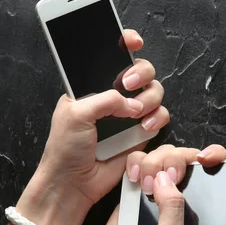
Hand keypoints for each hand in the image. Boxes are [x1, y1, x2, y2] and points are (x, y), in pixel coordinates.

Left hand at [15, 30, 168, 224]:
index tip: (133, 41)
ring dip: (149, 98)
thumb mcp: (76, 113)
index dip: (125, 43)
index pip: (112, 56)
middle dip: (141, 72)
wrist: (73, 182)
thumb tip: (131, 102)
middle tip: (128, 84)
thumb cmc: (65, 148)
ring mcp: (128, 114)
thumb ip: (105, 98)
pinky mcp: (140, 133)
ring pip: (154, 91)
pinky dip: (157, 117)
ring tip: (136, 113)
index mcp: (91, 85)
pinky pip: (159, 116)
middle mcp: (113, 96)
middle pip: (141, 70)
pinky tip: (145, 126)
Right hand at [95, 144, 225, 224]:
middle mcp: (179, 194)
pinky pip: (137, 161)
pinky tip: (134, 179)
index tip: (204, 158)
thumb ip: (174, 205)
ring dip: (152, 164)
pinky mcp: (134, 186)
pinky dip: (134, 164)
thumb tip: (165, 176)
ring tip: (145, 188)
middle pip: (184, 157)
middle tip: (162, 181)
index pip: (215, 173)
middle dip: (174, 161)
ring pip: (160, 154)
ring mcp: (156, 188)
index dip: (214, 157)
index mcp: (200, 209)